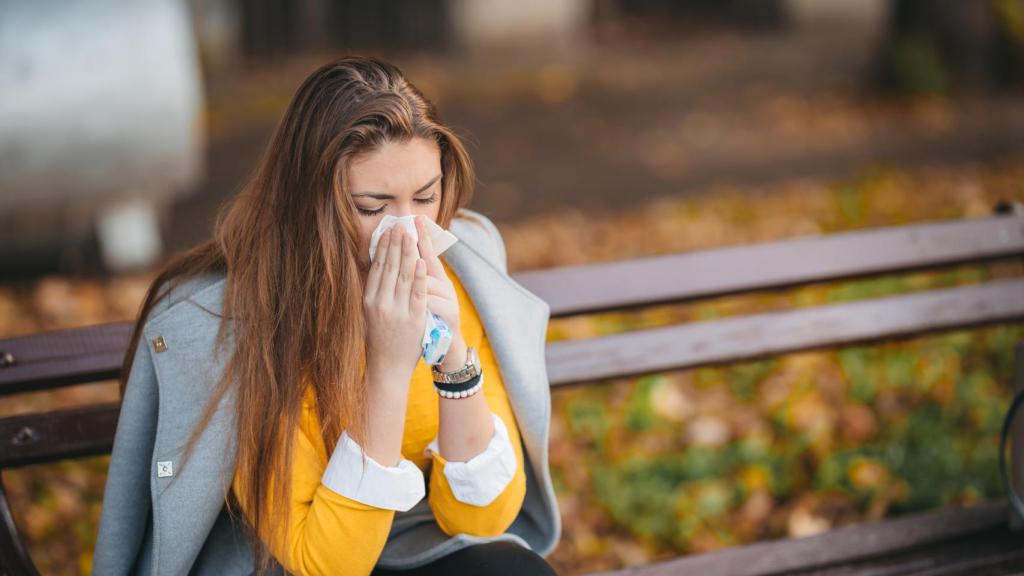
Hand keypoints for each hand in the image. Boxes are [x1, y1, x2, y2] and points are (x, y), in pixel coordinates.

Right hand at [363, 225, 427, 381]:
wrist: (387, 367)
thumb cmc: (380, 339)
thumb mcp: (370, 314)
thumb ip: (375, 292)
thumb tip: (378, 266)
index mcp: (368, 301)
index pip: (376, 268)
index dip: (383, 248)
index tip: (387, 232)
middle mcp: (380, 304)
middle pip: (388, 268)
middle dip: (395, 245)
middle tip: (399, 226)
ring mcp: (396, 311)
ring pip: (402, 276)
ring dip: (407, 254)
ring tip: (410, 236)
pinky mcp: (412, 319)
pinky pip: (416, 293)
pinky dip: (418, 276)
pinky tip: (420, 261)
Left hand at [414, 215, 461, 338]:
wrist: (445, 346)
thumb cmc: (429, 318)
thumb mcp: (421, 295)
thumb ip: (413, 277)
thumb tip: (397, 254)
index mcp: (437, 280)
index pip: (429, 253)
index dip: (423, 236)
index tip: (416, 219)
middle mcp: (445, 286)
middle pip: (427, 262)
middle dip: (412, 247)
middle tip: (403, 229)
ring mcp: (449, 299)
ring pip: (428, 282)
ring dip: (414, 273)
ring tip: (403, 257)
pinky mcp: (450, 314)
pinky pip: (433, 303)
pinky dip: (422, 297)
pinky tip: (412, 291)